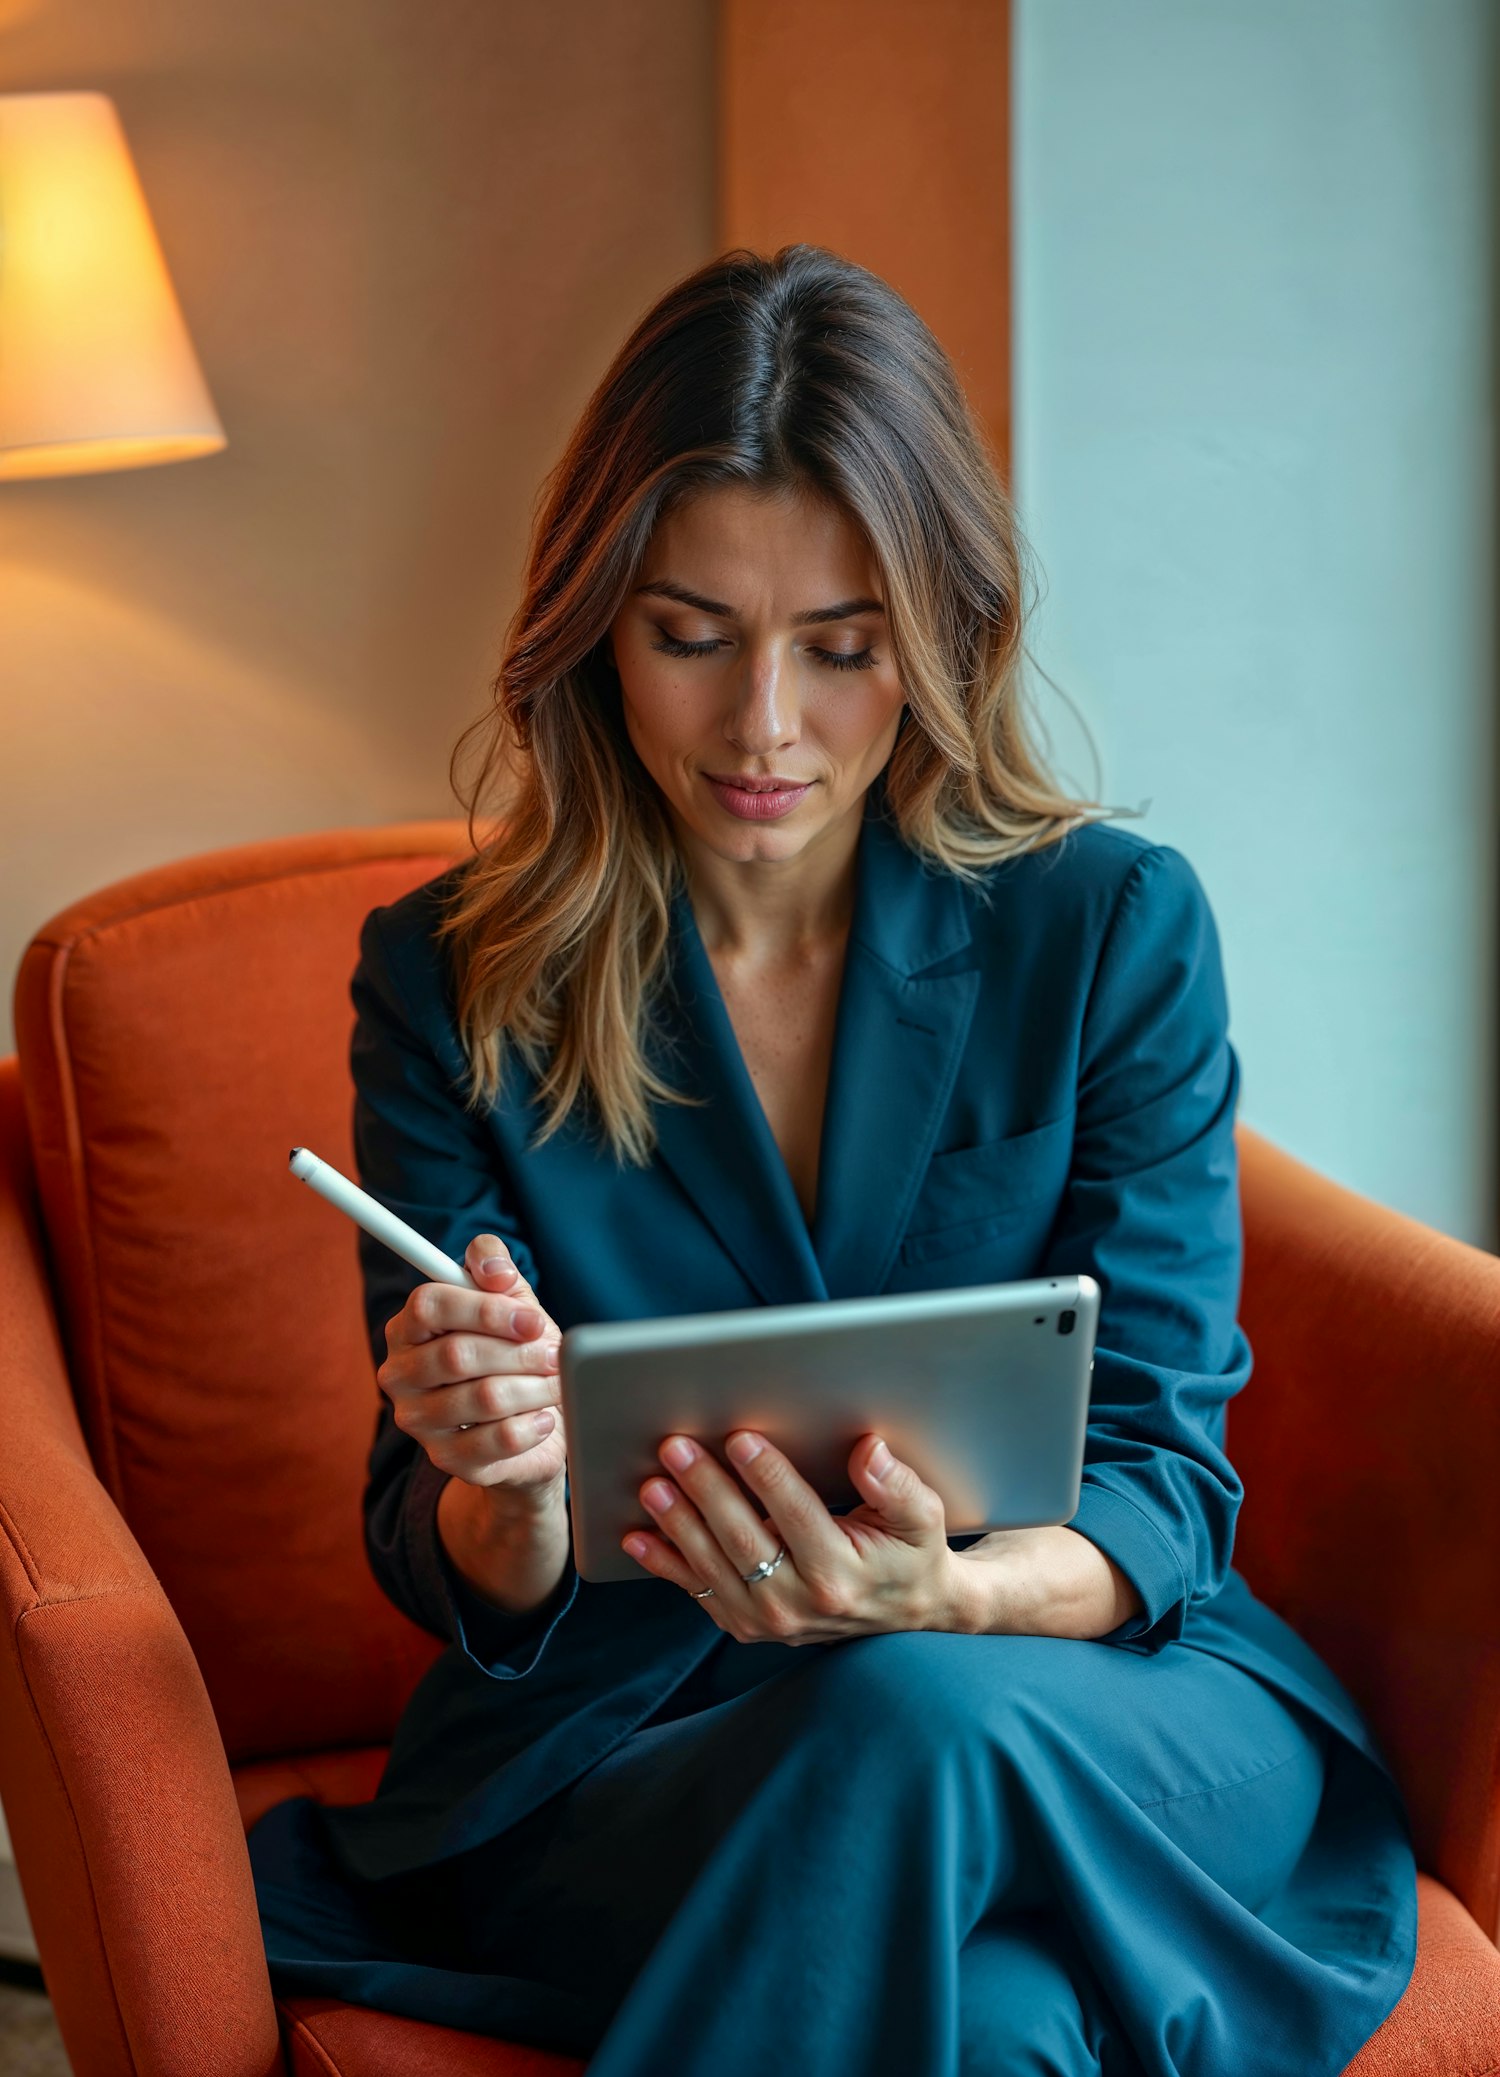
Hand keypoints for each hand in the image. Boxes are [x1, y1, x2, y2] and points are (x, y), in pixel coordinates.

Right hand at [378, 1234, 566, 1494]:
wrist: (533, 1423)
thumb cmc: (516, 1354)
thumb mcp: (511, 1301)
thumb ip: (495, 1266)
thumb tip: (496, 1268)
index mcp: (408, 1328)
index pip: (428, 1305)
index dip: (485, 1309)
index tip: (531, 1320)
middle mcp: (400, 1374)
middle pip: (457, 1354)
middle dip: (519, 1353)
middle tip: (554, 1355)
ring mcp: (417, 1421)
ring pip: (485, 1398)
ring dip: (534, 1387)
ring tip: (556, 1383)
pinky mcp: (446, 1458)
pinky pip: (498, 1440)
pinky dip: (533, 1424)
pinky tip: (545, 1417)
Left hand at [622, 1429, 964, 1643]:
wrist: (907, 1612)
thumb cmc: (911, 1553)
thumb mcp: (922, 1517)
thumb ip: (897, 1485)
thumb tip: (868, 1451)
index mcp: (842, 1573)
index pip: (796, 1515)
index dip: (766, 1475)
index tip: (739, 1439)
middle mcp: (799, 1604)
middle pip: (743, 1539)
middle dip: (706, 1490)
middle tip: (677, 1449)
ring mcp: (768, 1621)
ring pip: (713, 1567)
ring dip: (677, 1524)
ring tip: (653, 1486)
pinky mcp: (747, 1626)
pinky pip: (699, 1593)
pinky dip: (665, 1565)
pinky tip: (639, 1538)